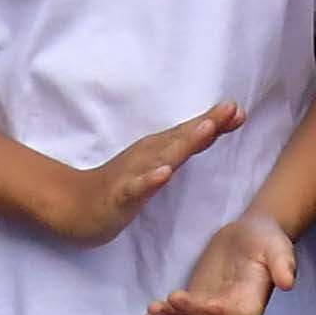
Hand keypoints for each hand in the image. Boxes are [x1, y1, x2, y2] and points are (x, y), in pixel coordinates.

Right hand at [22, 105, 241, 245]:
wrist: (75, 204)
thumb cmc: (124, 182)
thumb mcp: (159, 162)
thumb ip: (187, 145)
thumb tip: (217, 126)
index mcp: (160, 148)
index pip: (192, 132)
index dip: (217, 121)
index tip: (240, 111)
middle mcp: (149, 155)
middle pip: (182, 138)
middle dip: (207, 124)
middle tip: (231, 110)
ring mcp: (133, 173)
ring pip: (161, 158)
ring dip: (184, 144)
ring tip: (206, 131)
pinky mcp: (119, 195)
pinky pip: (136, 187)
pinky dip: (150, 180)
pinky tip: (163, 174)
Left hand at [148, 210, 300, 314]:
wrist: (251, 234)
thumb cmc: (266, 239)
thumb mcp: (277, 245)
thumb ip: (283, 262)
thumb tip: (289, 282)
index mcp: (252, 302)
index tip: (206, 302)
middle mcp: (232, 313)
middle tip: (171, 299)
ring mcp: (212, 312)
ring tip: (154, 310)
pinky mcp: (196, 304)